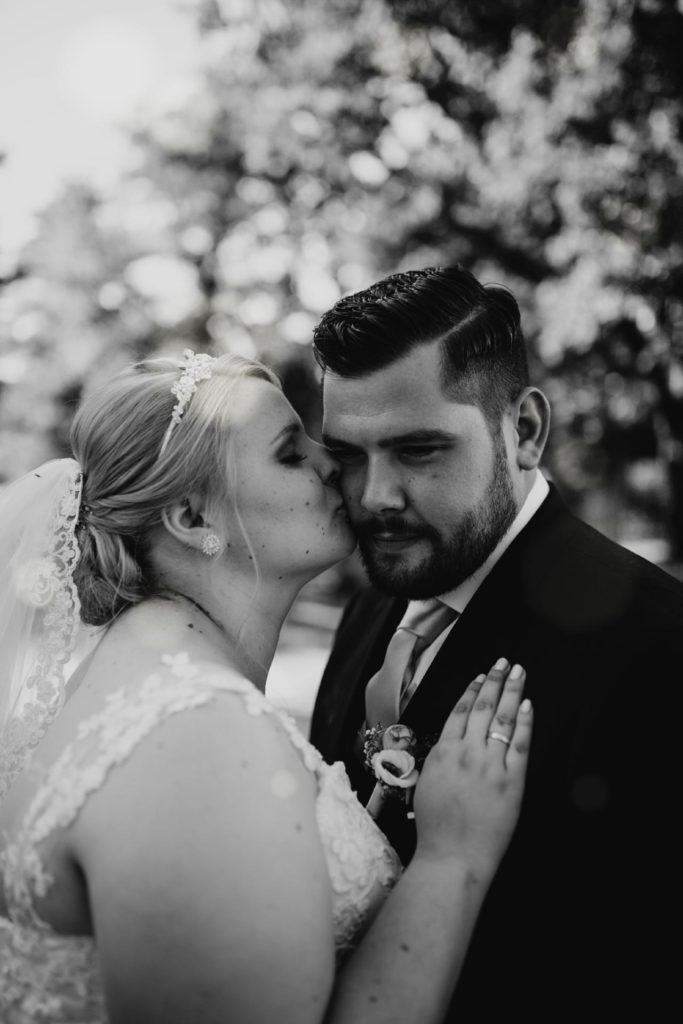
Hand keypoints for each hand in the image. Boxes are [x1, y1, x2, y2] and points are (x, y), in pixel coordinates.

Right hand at [412, 658, 531, 874]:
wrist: (453, 857)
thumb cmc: (436, 828)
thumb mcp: (427, 784)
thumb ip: (440, 759)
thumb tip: (450, 744)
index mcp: (443, 752)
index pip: (459, 712)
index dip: (472, 691)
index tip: (481, 676)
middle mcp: (467, 753)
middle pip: (483, 708)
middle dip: (495, 681)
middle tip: (504, 662)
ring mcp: (490, 765)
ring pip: (502, 719)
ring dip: (512, 692)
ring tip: (519, 672)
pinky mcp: (511, 781)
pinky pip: (520, 745)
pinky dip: (525, 722)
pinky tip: (528, 705)